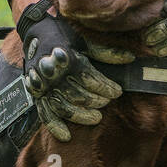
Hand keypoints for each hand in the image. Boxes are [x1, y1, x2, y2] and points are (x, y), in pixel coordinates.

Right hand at [19, 8, 133, 141]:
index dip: (105, 86)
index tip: (118, 92)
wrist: (37, 31)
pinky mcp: (35, 93)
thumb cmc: (65, 34)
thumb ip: (106, 51)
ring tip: (97, 118)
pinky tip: (67, 136)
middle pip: (76, 94)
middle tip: (107, 103)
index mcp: (65, 56)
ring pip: (62, 106)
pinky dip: (54, 126)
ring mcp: (42, 84)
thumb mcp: (85, 39)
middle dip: (95, 101)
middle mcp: (51, 72)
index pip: (88, 77)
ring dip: (80, 116)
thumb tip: (131, 58)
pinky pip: (44, 113)